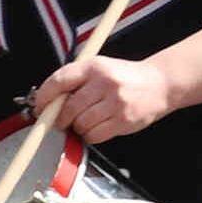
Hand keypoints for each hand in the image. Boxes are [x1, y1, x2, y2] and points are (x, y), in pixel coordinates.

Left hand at [34, 50, 173, 144]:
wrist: (161, 83)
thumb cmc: (126, 77)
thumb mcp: (101, 68)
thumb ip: (76, 81)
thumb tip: (48, 103)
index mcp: (94, 66)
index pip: (58, 81)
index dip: (44, 98)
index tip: (41, 107)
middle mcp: (104, 82)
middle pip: (67, 108)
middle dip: (60, 119)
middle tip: (63, 121)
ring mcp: (115, 102)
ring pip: (80, 124)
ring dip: (78, 128)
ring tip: (86, 121)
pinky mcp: (123, 119)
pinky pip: (95, 135)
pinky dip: (91, 136)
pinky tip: (97, 128)